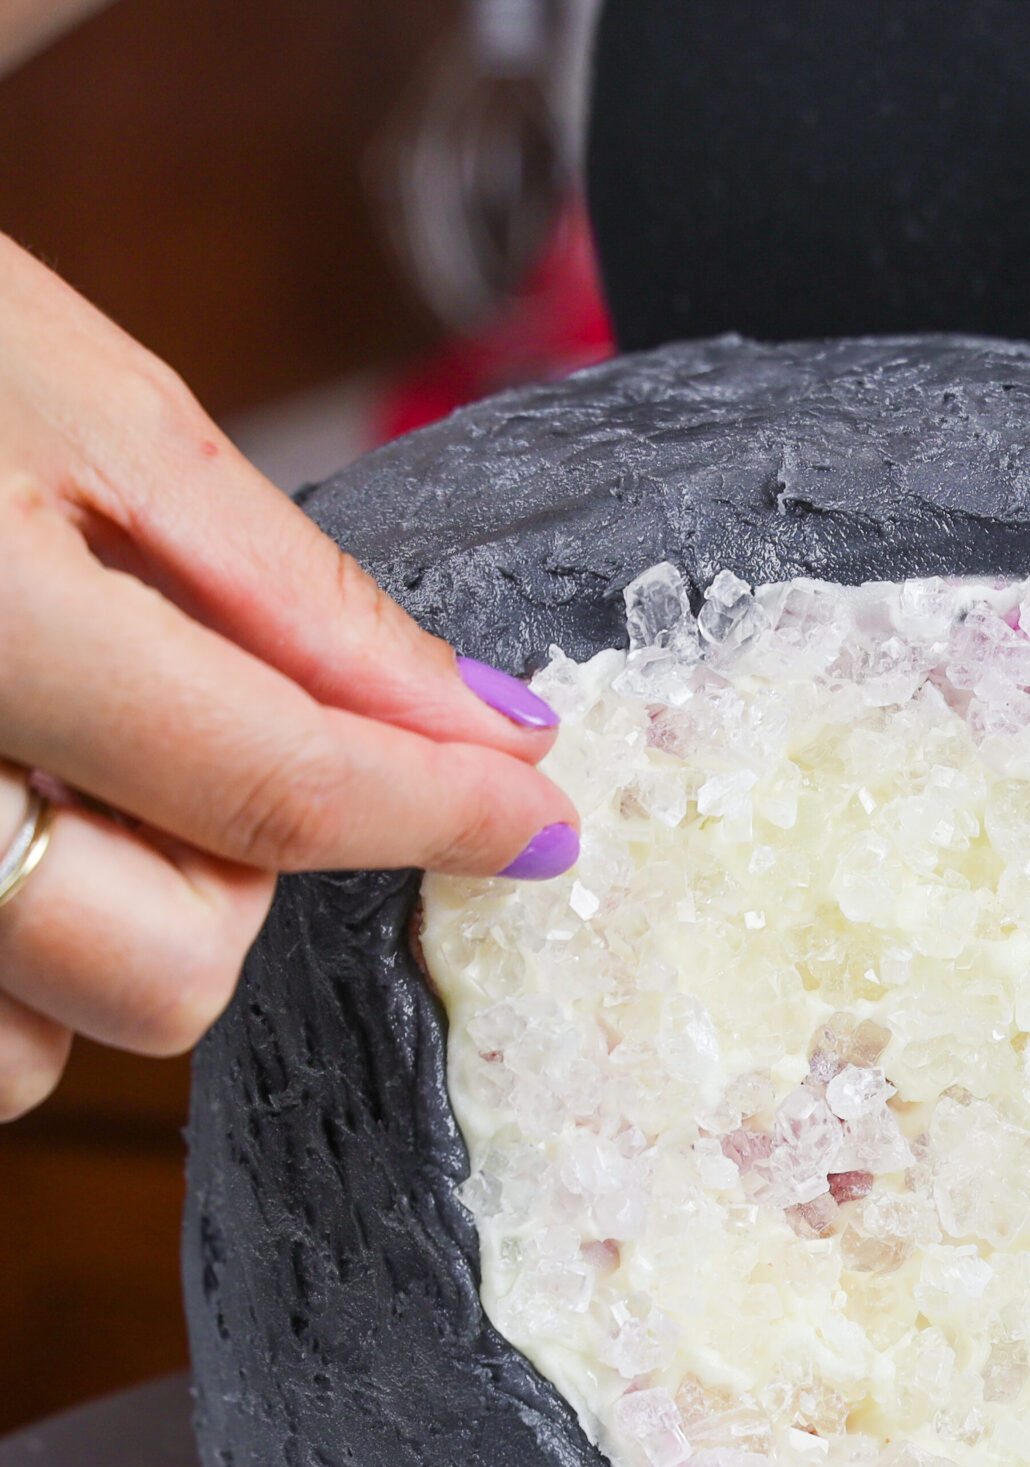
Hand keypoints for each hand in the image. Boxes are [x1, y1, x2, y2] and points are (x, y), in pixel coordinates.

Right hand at [0, 233, 575, 1118]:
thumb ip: (294, 601)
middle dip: (229, 883)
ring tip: (52, 766)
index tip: (539, 821)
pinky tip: (2, 813)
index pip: (270, 789)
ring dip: (101, 943)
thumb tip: (482, 727)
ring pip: (36, 1053)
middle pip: (163, 974)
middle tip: (181, 730)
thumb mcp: (93, 412)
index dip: (437, 814)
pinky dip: (5, 966)